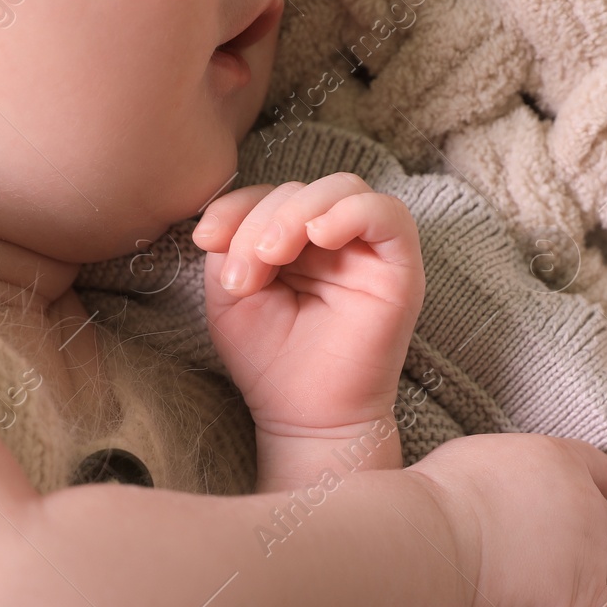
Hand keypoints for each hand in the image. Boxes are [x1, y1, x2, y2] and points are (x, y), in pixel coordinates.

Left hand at [191, 173, 424, 438]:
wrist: (305, 417)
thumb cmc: (270, 361)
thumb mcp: (232, 297)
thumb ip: (230, 247)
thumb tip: (224, 219)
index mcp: (293, 241)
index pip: (268, 195)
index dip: (235, 207)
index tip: (205, 241)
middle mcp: (334, 239)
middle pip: (301, 190)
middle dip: (260, 222)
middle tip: (244, 275)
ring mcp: (368, 251)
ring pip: (343, 189)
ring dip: (298, 213)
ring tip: (273, 256)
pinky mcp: (400, 267)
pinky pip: (389, 214)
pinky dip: (351, 213)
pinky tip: (320, 237)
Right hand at [409, 433, 606, 606]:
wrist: (429, 543)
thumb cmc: (433, 500)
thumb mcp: (475, 459)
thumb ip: (506, 472)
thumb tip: (496, 488)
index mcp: (559, 462)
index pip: (602, 473)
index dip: (589, 494)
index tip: (565, 513)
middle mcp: (585, 504)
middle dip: (588, 545)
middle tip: (550, 564)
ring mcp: (589, 555)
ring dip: (600, 588)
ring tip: (567, 604)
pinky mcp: (582, 603)